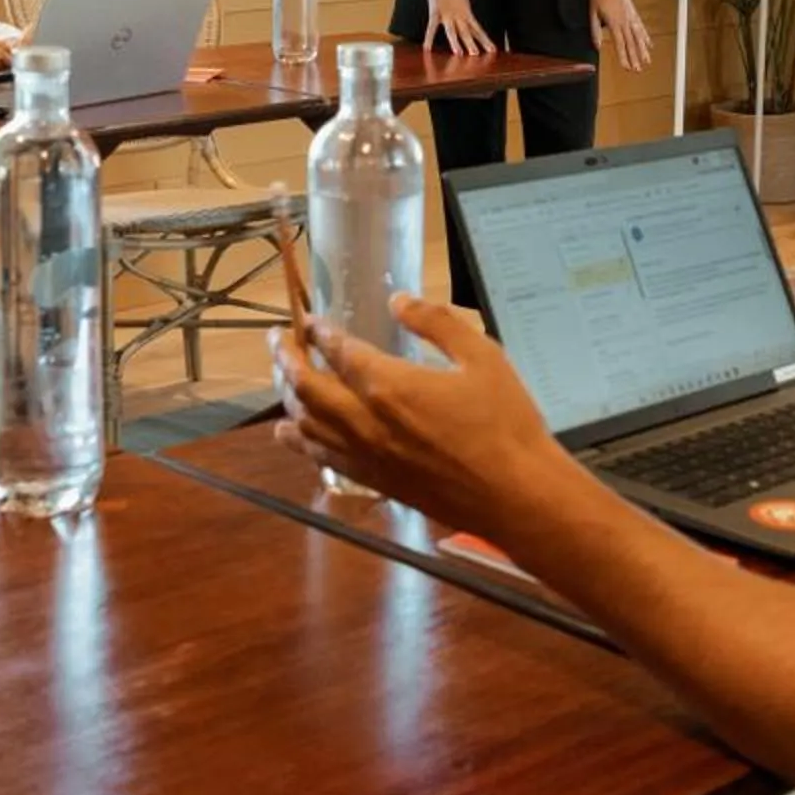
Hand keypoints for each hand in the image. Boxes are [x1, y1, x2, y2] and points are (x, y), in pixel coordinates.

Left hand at [273, 294, 567, 527]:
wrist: (516, 495)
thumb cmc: (505, 423)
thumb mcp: (481, 355)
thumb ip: (436, 322)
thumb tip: (398, 299)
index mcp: (389, 386)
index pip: (338, 351)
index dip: (319, 332)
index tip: (310, 320)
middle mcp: (365, 422)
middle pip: (307, 388)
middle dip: (287, 359)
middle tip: (278, 341)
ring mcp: (366, 457)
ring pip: (307, 426)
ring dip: (288, 398)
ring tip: (283, 378)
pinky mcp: (374, 483)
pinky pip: (323, 460)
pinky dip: (301, 442)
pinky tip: (293, 434)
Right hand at [423, 0, 494, 56]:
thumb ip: (464, 10)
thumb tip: (466, 18)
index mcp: (467, 12)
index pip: (478, 29)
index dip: (485, 39)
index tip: (493, 49)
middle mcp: (459, 16)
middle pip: (468, 32)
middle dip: (473, 44)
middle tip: (478, 56)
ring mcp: (447, 15)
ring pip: (453, 31)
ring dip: (456, 43)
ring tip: (460, 54)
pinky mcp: (436, 12)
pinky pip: (432, 27)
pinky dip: (428, 38)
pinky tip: (427, 49)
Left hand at [589, 0, 652, 72]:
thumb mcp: (592, 11)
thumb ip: (595, 29)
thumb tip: (597, 45)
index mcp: (614, 22)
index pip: (620, 44)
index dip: (624, 57)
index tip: (627, 67)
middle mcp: (625, 21)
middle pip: (631, 43)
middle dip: (635, 57)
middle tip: (638, 70)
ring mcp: (631, 17)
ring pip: (639, 37)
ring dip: (643, 50)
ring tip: (647, 61)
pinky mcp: (633, 12)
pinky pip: (641, 27)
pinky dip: (646, 36)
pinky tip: (649, 44)